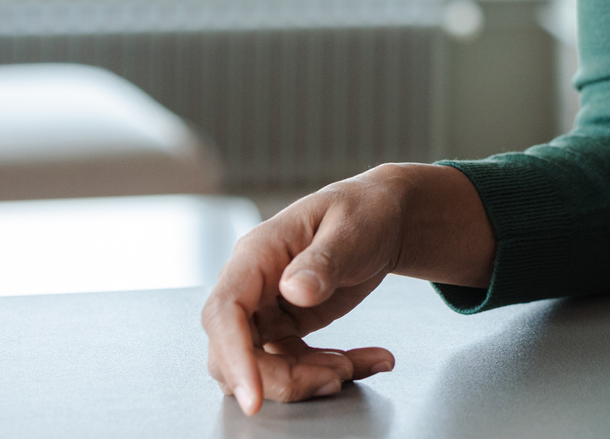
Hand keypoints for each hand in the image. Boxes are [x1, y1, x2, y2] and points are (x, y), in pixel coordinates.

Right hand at [201, 163, 492, 413]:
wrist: (383, 217)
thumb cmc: (364, 211)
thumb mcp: (351, 229)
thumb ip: (323, 260)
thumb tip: (294, 290)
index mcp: (257, 254)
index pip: (225, 312)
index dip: (233, 357)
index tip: (252, 398)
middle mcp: (253, 286)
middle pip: (238, 351)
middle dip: (283, 378)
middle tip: (337, 376)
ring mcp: (267, 310)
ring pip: (264, 366)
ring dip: (309, 378)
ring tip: (356, 365)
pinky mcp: (287, 328)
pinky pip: (295, 365)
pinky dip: (329, 371)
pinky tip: (367, 362)